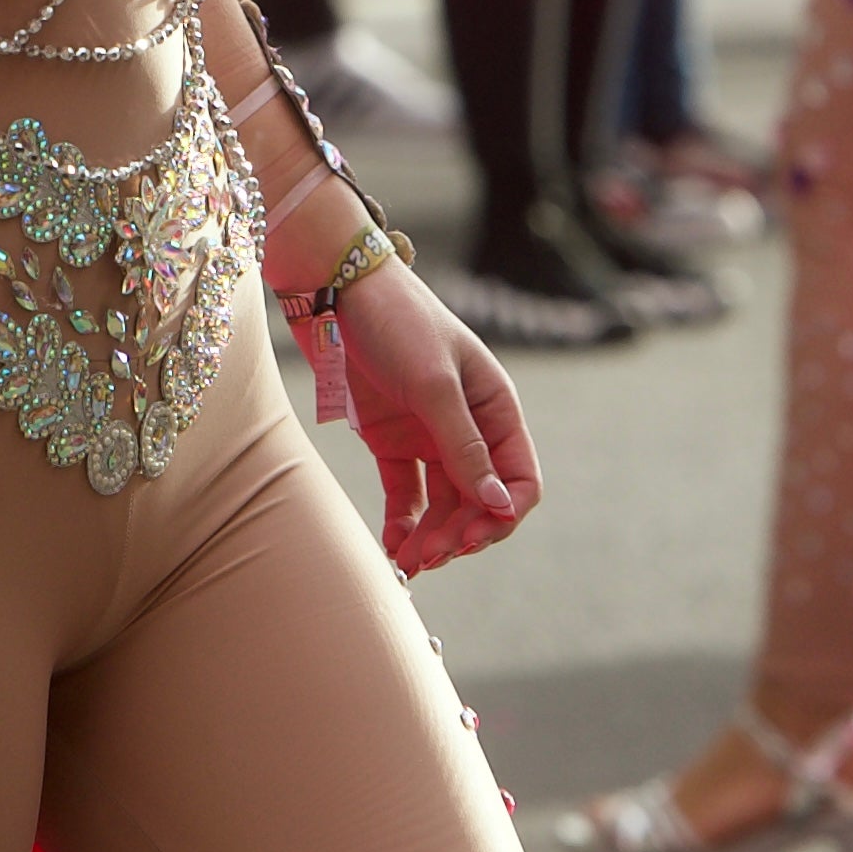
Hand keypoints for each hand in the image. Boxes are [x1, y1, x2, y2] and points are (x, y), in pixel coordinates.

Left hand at [330, 263, 539, 573]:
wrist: (333, 289)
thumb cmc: (396, 321)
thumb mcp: (434, 383)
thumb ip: (464, 446)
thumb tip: (499, 505)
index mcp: (495, 408)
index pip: (520, 480)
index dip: (501, 515)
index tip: (471, 537)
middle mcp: (469, 427)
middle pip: (480, 501)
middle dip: (460, 534)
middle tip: (429, 557)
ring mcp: (430, 436)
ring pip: (444, 506)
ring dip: (432, 538)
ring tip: (409, 562)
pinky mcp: (392, 442)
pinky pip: (408, 496)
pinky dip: (404, 525)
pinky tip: (394, 549)